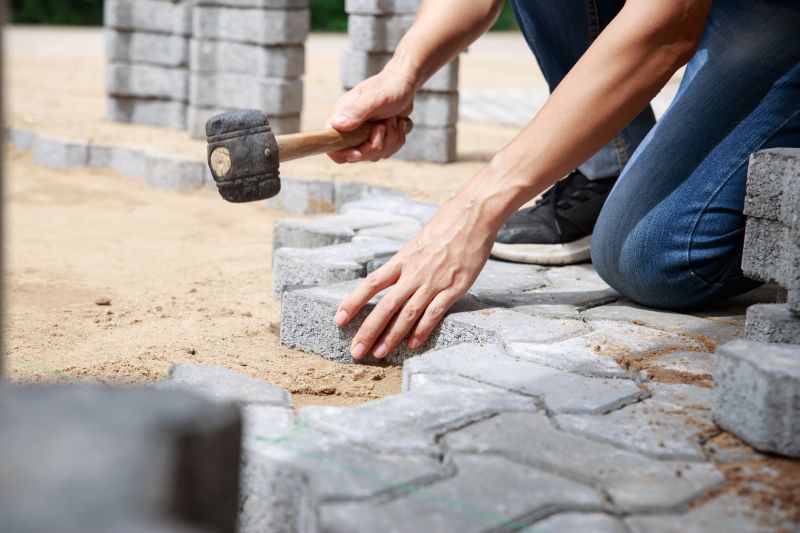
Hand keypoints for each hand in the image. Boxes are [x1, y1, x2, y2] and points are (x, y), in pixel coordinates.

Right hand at [327, 69, 414, 163]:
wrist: (404, 85)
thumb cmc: (387, 87)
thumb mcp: (374, 97)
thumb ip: (356, 111)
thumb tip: (337, 125)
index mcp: (341, 117)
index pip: (331, 145)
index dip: (342, 154)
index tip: (358, 152)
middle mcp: (349, 129)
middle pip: (357, 156)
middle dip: (376, 144)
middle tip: (383, 125)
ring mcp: (363, 137)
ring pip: (375, 155)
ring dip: (390, 139)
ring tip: (393, 120)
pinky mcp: (377, 140)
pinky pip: (387, 152)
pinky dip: (397, 140)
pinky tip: (398, 123)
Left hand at [332, 197, 496, 359]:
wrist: (474, 215)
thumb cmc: (447, 224)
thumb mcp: (418, 241)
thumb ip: (407, 260)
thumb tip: (395, 274)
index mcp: (402, 259)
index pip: (371, 283)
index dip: (353, 302)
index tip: (338, 319)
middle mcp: (414, 273)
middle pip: (385, 306)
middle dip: (368, 331)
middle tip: (356, 351)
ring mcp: (433, 282)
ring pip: (407, 315)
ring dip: (391, 336)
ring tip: (379, 353)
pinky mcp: (454, 288)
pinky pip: (434, 314)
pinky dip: (422, 331)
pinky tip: (412, 344)